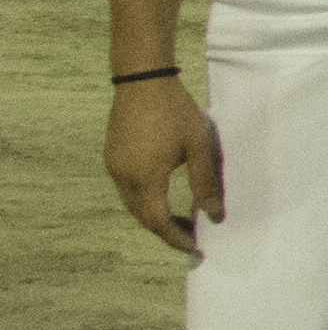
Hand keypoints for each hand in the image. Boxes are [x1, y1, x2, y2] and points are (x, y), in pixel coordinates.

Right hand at [104, 79, 221, 254]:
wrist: (142, 81)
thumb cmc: (175, 111)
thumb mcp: (198, 147)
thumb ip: (205, 183)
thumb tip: (213, 214)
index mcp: (146, 178)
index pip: (158, 222)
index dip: (174, 238)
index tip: (193, 248)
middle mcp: (124, 177)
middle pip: (142, 217)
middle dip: (164, 231)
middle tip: (189, 236)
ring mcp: (114, 167)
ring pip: (132, 204)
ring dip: (152, 216)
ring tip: (178, 220)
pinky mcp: (112, 157)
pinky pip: (126, 189)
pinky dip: (143, 200)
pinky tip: (161, 195)